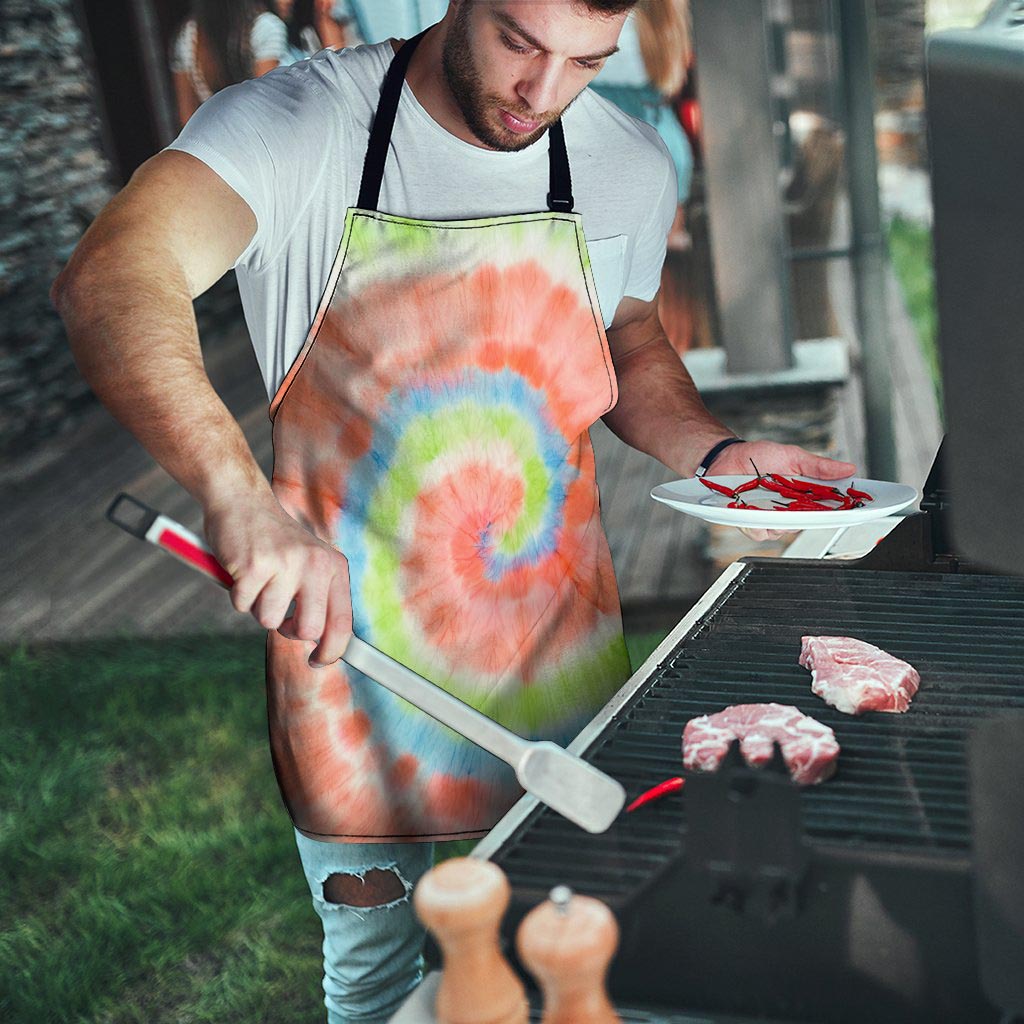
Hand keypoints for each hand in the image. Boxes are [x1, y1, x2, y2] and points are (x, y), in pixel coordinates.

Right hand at [203, 491, 351, 666]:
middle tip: (279, 613)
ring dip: (258, 607)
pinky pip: (242, 605)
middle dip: (289, 631)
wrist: (242, 501)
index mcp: (333, 566)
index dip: (332, 650)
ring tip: (259, 579)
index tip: (317, 661)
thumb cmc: (275, 541)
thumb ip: (319, 597)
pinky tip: (242, 570)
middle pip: (308, 630)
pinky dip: (237, 594)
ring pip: (269, 620)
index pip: (342, 622)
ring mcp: (285, 564)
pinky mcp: (254, 565)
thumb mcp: (309, 563)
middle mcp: (315, 564)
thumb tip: (323, 645)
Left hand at [707, 440, 856, 542]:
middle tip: (803, 502)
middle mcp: (790, 510)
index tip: (856, 509)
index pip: (829, 508)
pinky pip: (760, 532)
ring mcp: (770, 518)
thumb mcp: (793, 456)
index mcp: (804, 495)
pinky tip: (752, 508)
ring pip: (784, 531)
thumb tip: (848, 468)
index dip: (843, 511)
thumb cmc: (759, 456)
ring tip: (770, 499)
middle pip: (808, 523)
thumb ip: (819, 466)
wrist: (727, 458)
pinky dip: (757, 522)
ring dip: (779, 518)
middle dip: (809, 516)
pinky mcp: (751, 523)